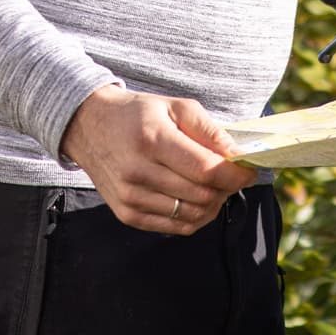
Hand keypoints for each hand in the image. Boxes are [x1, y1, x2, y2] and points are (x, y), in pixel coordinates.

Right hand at [59, 85, 253, 234]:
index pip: (206, 170)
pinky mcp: (127, 214)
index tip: (248, 170)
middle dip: (226, 188)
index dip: (235, 175)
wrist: (87, 126)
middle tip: (231, 176)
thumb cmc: (137, 114)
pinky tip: (195, 198)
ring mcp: (130, 197)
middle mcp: (138, 173)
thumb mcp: (176, 107)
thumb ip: (210, 131)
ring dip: (213, 203)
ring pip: (193, 215)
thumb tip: (238, 156)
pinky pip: (176, 227)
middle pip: (202, 195)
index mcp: (152, 141)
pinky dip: (195, 216)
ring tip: (212, 185)